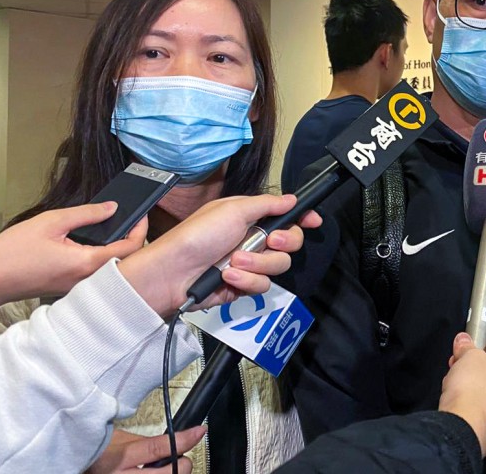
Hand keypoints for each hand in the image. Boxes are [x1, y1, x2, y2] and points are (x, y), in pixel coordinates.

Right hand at [0, 202, 145, 319]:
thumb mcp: (51, 222)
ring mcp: (80, 286)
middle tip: (132, 219)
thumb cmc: (12, 254)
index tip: (141, 214)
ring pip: (112, 267)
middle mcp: (88, 279)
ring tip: (117, 227)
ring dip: (119, 248)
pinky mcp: (71, 287)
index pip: (131, 247)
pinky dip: (103, 256)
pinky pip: (97, 272)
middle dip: (133, 238)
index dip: (141, 228)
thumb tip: (112, 207)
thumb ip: (86, 214)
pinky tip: (96, 242)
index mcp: (87, 263)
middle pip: (126, 259)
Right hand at [87, 426, 204, 472]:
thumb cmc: (95, 453)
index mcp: (118, 458)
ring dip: (173, 473)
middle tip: (181, 458)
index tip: (199, 431)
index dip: (183, 439)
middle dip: (181, 465)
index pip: (158, 448)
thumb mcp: (120, 440)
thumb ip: (147, 442)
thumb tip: (173, 442)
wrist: (77, 464)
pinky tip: (155, 473)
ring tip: (166, 468)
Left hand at [117, 193, 320, 316]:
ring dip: (257, 264)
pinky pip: (262, 286)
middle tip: (268, 240)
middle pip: (290, 243)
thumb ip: (267, 204)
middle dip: (281, 242)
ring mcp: (249, 264)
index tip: (312, 220)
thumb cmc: (195, 236)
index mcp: (250, 218)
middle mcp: (253, 240)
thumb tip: (291, 198)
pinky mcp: (243, 286)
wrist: (173, 273)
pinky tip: (227, 276)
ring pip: (278, 266)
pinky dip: (245, 281)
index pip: (286, 216)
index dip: (302, 218)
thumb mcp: (233, 209)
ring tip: (233, 262)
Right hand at [439, 332, 485, 456]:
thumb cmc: (473, 394)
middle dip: (478, 366)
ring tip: (456, 377)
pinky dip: (469, 405)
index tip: (482, 336)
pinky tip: (457, 399)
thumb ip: (468, 347)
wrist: (459, 431)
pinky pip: (479, 415)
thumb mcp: (470, 357)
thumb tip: (464, 341)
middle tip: (464, 357)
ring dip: (473, 386)